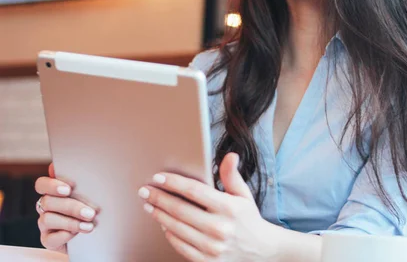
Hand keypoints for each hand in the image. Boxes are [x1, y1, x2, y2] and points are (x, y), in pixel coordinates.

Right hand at [34, 163, 97, 252]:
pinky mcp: (49, 240)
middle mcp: (47, 206)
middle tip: (90, 213)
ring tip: (89, 226)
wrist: (97, 232)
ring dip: (70, 222)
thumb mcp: (92, 193)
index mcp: (54, 192)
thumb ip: (83, 181)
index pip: (42, 184)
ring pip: (47, 219)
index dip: (51, 185)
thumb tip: (67, 168)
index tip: (68, 189)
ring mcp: (46, 224)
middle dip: (71, 207)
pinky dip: (64, 236)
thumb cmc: (93, 207)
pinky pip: (49, 238)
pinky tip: (76, 234)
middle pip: (47, 201)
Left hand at [139, 153, 277, 261]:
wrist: (260, 251)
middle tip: (145, 191)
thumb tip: (231, 156)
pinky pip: (180, 245)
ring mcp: (212, 247)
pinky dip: (169, 233)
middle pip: (180, 209)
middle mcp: (220, 228)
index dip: (174, 183)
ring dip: (159, 215)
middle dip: (159, 198)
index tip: (159, 177)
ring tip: (149, 205)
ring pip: (176, 227)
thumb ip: (232, 176)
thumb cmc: (248, 219)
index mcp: (229, 208)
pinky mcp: (206, 261)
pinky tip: (163, 223)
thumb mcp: (243, 195)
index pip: (194, 191)